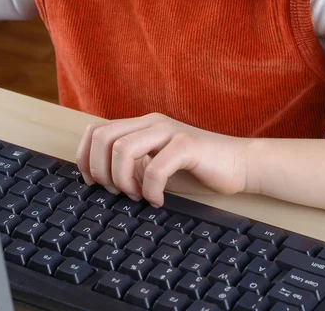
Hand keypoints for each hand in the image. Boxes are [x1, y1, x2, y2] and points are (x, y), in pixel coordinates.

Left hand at [76, 113, 253, 207]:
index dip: (85, 157)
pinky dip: (152, 189)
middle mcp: (152, 122)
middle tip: (116, 191)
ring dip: (124, 181)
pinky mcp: (187, 145)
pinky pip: (156, 167)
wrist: (239, 163)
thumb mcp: (157, 163)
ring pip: (123, 149)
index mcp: (142, 125)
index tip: (91, 182)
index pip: (97, 130)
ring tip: (138, 196)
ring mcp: (169, 131)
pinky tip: (158, 200)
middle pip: (103, 137)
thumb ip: (134, 163)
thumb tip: (102, 180)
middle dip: (100, 170)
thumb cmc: (197, 168)